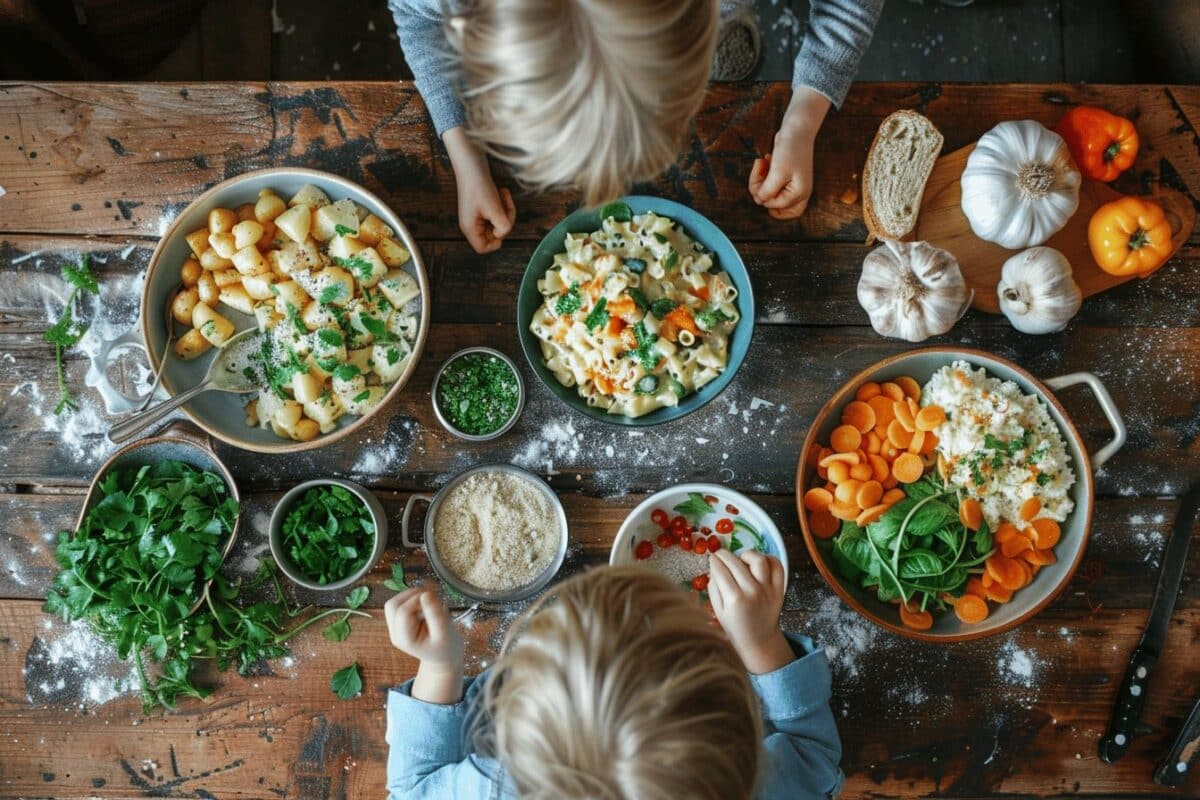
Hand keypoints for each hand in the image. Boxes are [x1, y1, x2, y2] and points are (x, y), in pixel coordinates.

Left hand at [385, 587, 464, 702]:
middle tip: (432, 597)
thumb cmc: (446, 646)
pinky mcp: (400, 620)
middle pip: (393, 605)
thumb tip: (425, 594)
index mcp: (404, 639)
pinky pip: (400, 603)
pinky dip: (413, 599)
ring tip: (429, 601)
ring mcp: (396, 627)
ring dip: (411, 596)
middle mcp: (396, 632)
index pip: (403, 611)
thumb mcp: (445, 632)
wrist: (444, 655)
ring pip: (394, 602)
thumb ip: (435, 614)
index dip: (417, 600)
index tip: (435, 599)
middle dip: (412, 596)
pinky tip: (427, 604)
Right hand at [444, 126, 515, 252]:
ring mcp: (478, 213)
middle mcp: (472, 223)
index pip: (483, 248)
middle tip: (505, 205)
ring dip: (506, 208)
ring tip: (503, 194)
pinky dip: (503, 202)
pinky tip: (501, 190)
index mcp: (470, 228)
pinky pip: (498, 210)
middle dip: (505, 220)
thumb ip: (503, 226)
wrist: (471, 161)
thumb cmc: (479, 185)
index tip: (503, 228)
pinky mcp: (483, 204)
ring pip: (499, 221)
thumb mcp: (494, 209)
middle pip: (495, 234)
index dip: (496, 242)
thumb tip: (505, 232)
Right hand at [708, 549, 794, 673]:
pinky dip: (768, 559)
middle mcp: (753, 592)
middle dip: (724, 555)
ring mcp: (768, 590)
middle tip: (720, 554)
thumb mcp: (718, 611)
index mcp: (735, 600)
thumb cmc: (735, 627)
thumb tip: (714, 566)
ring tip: (740, 559)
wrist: (759, 640)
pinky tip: (758, 563)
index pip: (720, 571)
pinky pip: (777, 566)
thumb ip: (714, 588)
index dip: (714, 561)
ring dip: (746, 555)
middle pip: (736, 563)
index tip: (711, 558)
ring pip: (759, 560)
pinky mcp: (779, 589)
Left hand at [748, 86, 830, 219]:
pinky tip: (765, 160)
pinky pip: (770, 183)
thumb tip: (759, 201)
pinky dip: (764, 173)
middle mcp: (798, 192)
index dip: (761, 193)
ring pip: (769, 193)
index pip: (774, 204)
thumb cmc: (790, 150)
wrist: (797, 128)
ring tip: (761, 162)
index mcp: (800, 194)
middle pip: (772, 203)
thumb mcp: (777, 173)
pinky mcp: (785, 177)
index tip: (760, 176)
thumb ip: (767, 191)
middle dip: (760, 188)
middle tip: (759, 171)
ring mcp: (792, 185)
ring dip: (760, 179)